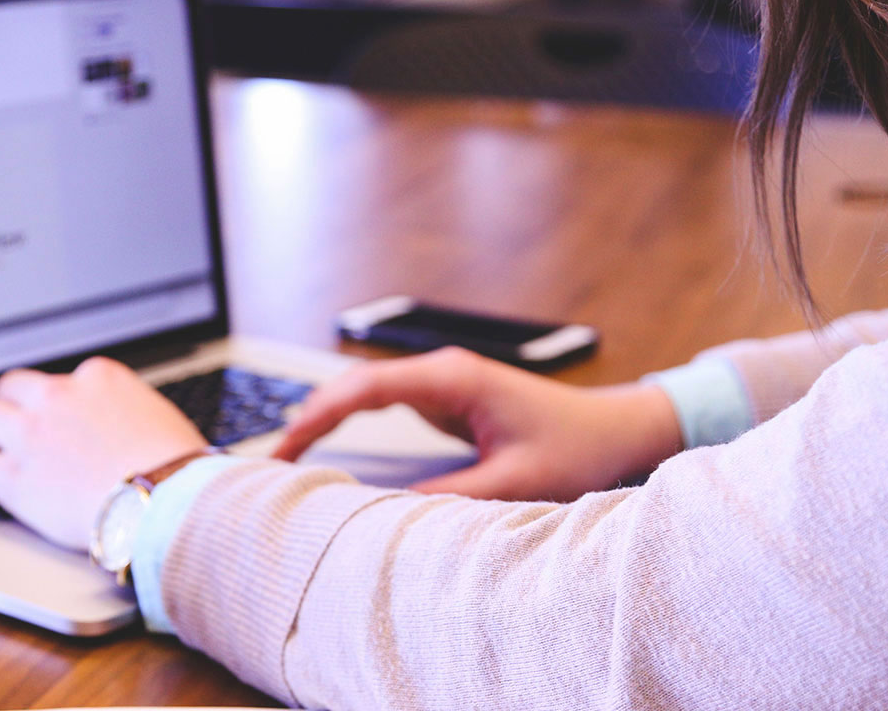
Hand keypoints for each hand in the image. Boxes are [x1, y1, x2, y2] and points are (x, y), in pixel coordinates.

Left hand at [0, 357, 207, 550]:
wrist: (166, 502)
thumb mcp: (160, 419)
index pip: (65, 379)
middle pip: (14, 386)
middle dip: (10, 404)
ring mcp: (32, 435)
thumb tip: (133, 429)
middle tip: (9, 423)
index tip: (56, 415)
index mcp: (99, 378)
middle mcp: (59, 397)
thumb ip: (132, 414)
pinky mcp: (14, 478)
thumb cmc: (178, 469)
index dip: (57, 401)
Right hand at [274, 347, 682, 501]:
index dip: (318, 416)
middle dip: (309, 419)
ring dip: (326, 421)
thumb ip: (450, 497)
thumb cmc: (577, 448)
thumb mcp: (513, 482)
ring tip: (287, 460)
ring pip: (365, 395)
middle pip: (354, 386)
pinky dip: (351, 426)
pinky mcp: (447, 401)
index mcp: (454, 379)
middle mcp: (442, 373)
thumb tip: (386, 515)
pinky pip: (384, 408)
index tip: (285, 448)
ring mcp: (443, 385)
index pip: (366, 388)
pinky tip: (327, 451)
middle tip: (271, 463)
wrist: (617, 430)